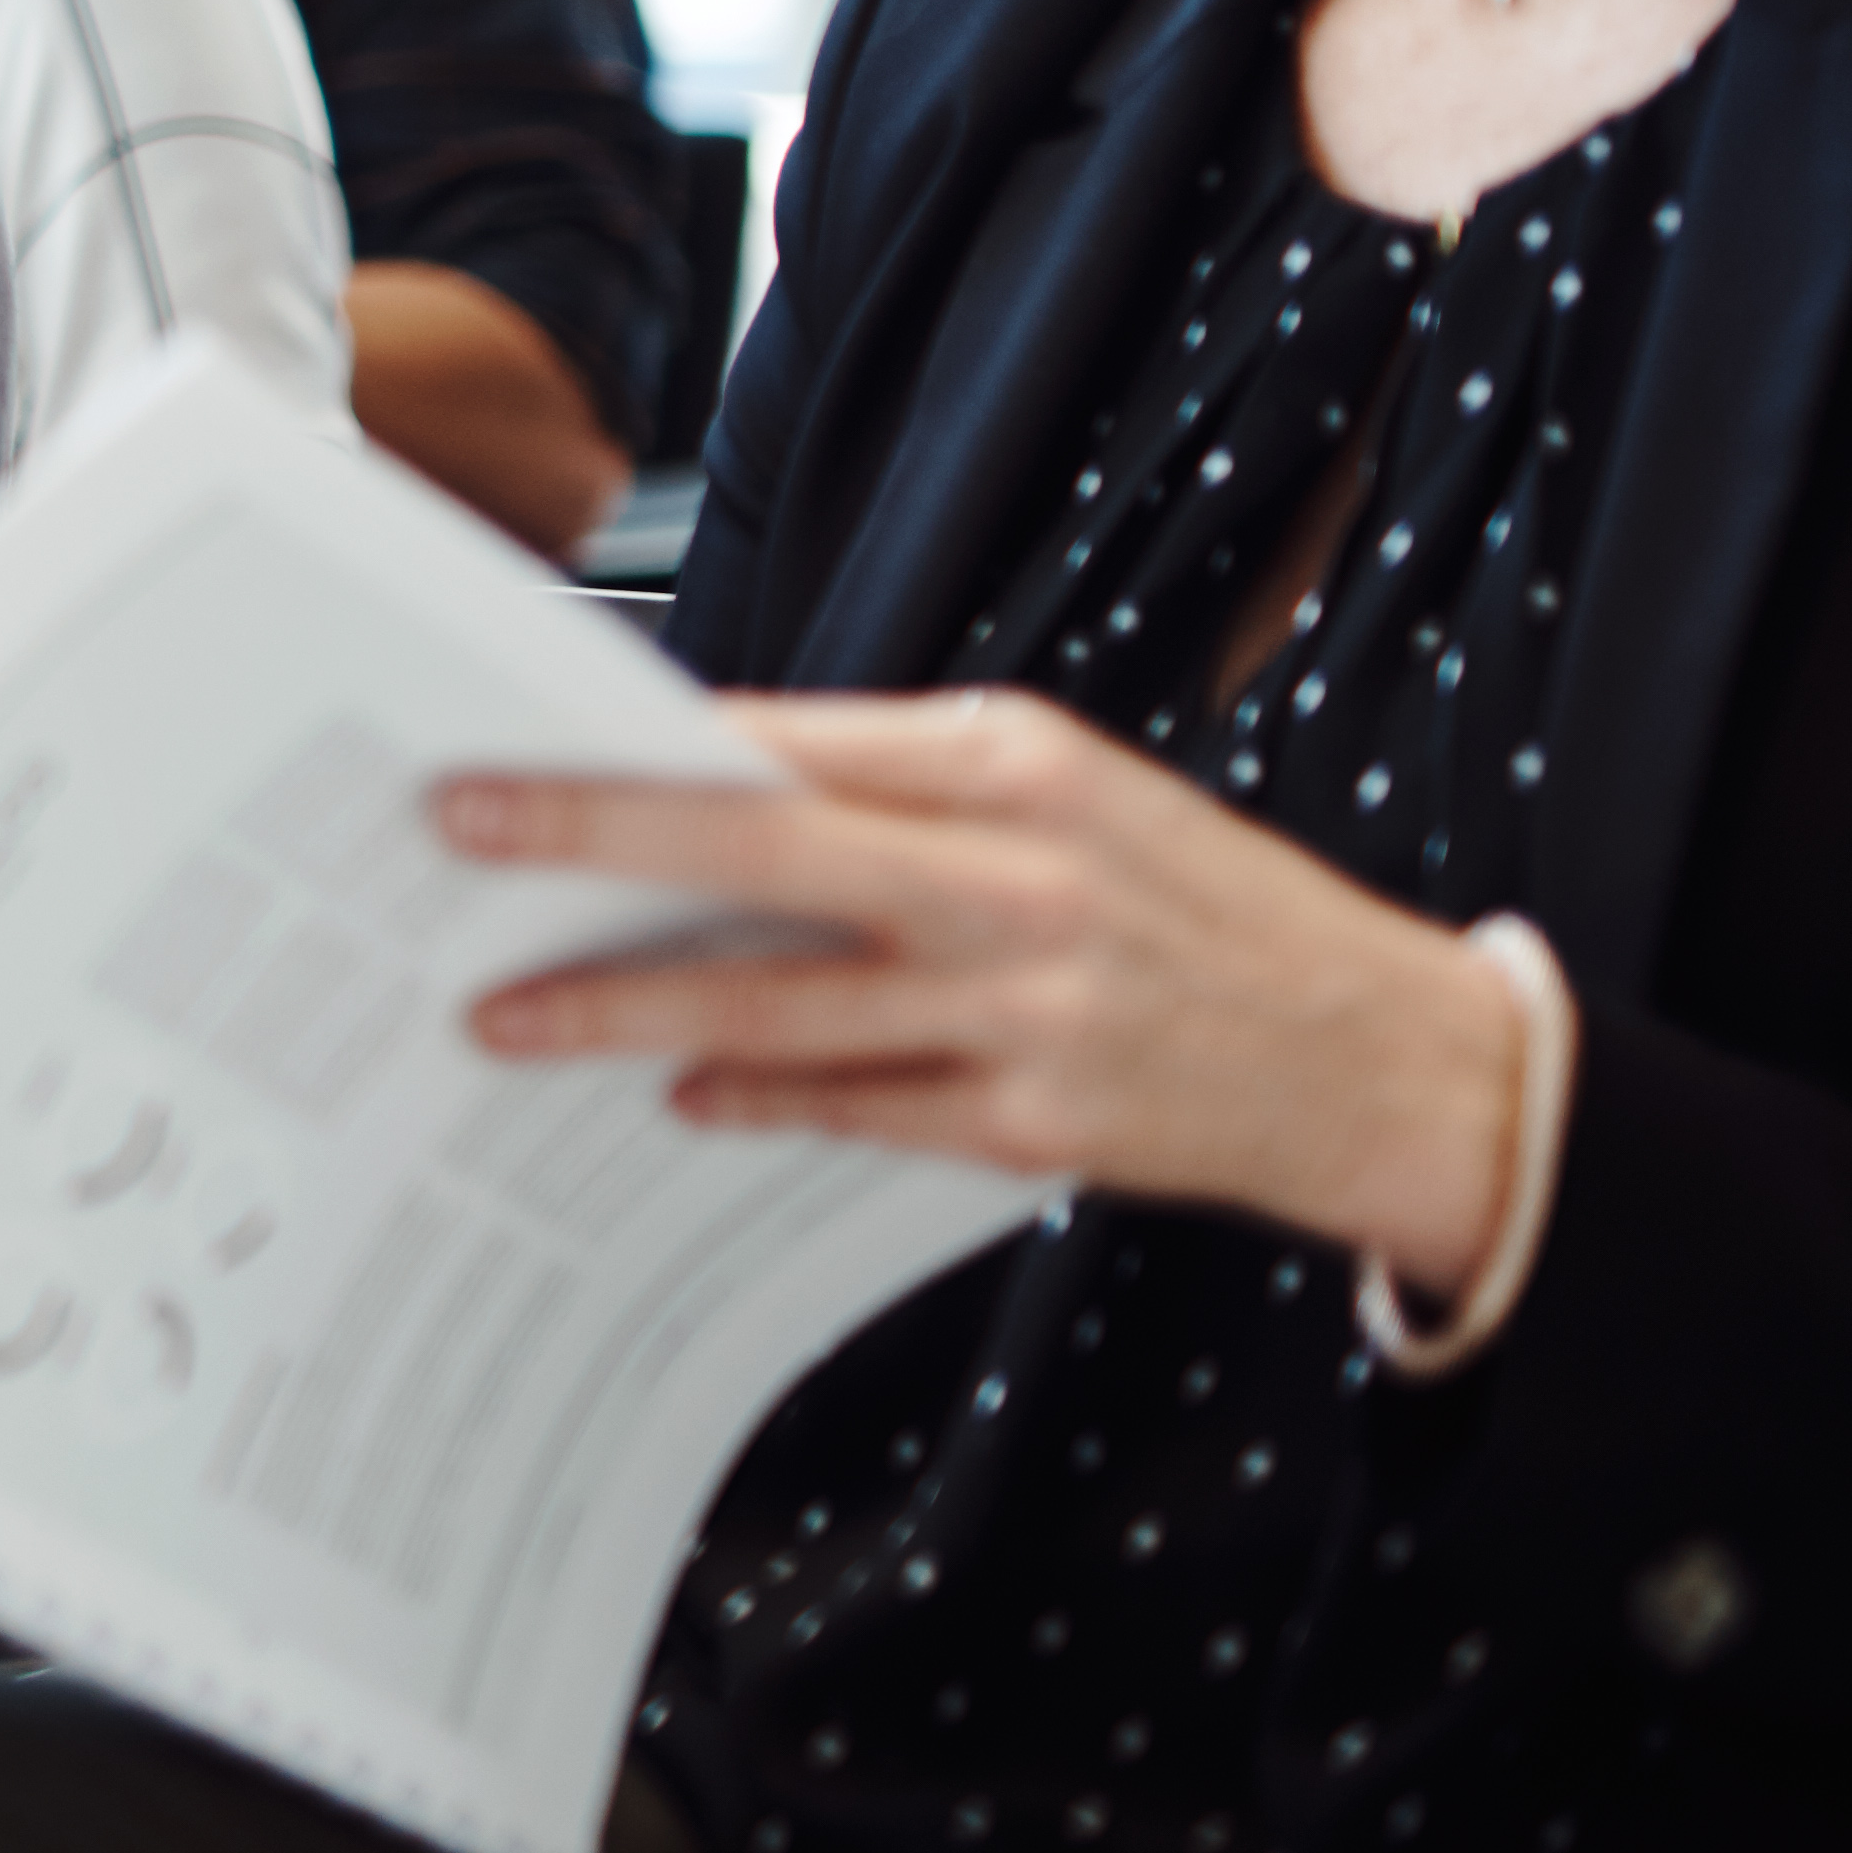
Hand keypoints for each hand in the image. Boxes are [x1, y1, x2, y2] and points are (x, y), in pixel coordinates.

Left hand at [445, 689, 1535, 1298]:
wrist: (1389, 1056)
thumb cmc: (1200, 905)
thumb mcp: (1071, 797)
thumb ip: (904, 787)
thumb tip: (706, 780)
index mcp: (1016, 765)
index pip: (790, 739)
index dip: (642, 741)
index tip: (514, 732)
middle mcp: (1018, 875)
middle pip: (764, 850)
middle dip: (596, 837)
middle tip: (461, 830)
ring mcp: (1027, 1004)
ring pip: (782, 1002)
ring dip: (628, 1009)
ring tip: (504, 1015)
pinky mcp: (1039, 1120)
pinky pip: (856, 1106)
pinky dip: (756, 1098)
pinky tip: (674, 1093)